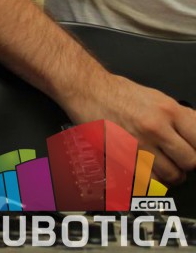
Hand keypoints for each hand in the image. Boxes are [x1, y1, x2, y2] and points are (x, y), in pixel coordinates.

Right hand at [64, 73, 195, 184]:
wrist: (86, 90)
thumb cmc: (116, 92)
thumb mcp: (157, 97)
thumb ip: (180, 117)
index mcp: (168, 110)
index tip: (194, 152)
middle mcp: (156, 127)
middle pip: (190, 161)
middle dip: (187, 164)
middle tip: (180, 160)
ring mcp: (139, 143)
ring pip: (171, 175)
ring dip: (172, 175)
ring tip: (167, 168)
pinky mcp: (123, 156)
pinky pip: (148, 180)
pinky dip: (153, 180)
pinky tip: (150, 171)